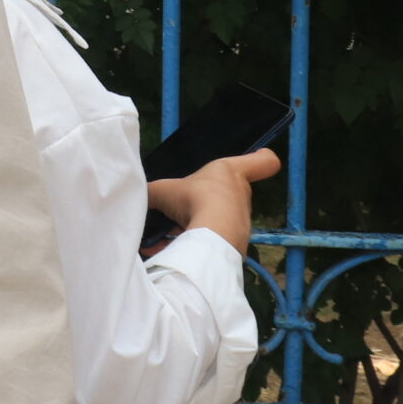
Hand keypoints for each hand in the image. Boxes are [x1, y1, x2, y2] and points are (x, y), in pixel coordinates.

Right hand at [146, 148, 280, 256]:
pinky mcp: (235, 242)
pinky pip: (211, 238)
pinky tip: (163, 248)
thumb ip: (152, 192)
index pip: (264, 161)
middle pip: (230, 191)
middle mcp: (241, 195)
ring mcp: (240, 220)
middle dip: (207, 197)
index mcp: (231, 172)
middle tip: (183, 203)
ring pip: (218, 217)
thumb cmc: (195, 199)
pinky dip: (190, 242)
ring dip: (197, 222)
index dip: (260, 157)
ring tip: (167, 229)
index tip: (257, 155)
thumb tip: (138, 199)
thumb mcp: (163, 190)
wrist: (212, 234)